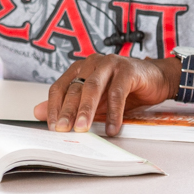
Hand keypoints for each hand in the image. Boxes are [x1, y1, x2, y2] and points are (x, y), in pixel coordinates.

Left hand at [32, 54, 177, 135]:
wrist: (156, 78)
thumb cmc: (124, 89)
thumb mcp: (95, 101)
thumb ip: (70, 105)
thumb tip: (38, 112)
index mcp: (80, 69)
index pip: (59, 87)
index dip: (53, 107)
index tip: (52, 126)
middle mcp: (92, 63)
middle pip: (75, 88)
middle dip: (67, 111)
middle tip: (63, 129)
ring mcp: (109, 64)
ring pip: (93, 88)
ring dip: (86, 110)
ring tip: (82, 129)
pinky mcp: (127, 70)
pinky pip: (117, 92)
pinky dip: (114, 112)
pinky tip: (113, 128)